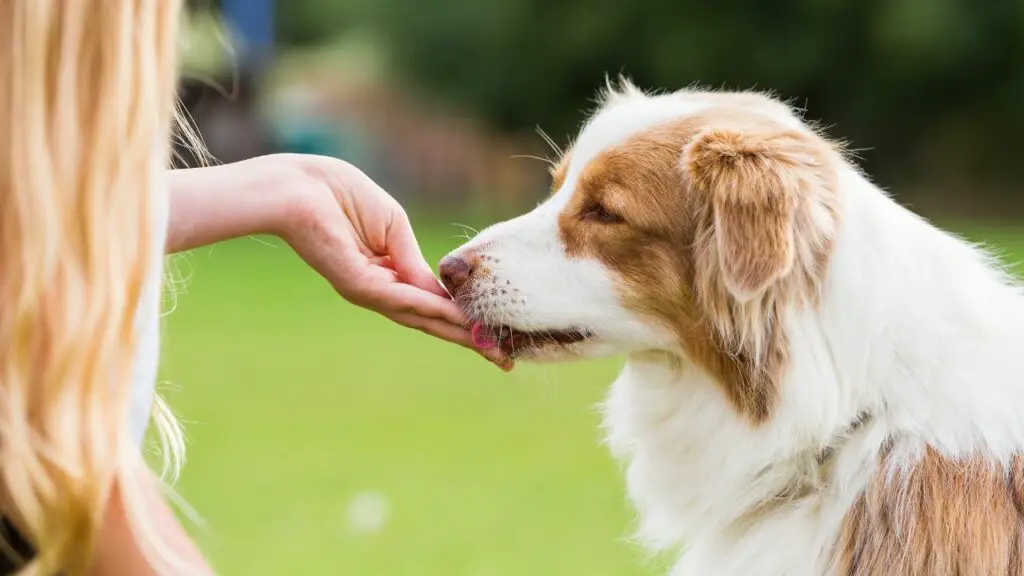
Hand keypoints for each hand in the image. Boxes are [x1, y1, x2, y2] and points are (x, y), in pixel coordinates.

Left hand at [274, 155, 512, 369]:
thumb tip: (440, 292)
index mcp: (387, 274)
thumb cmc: (341, 195)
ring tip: (489, 346)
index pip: (430, 303)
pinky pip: (401, 300)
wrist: (300, 186)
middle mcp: (378, 290)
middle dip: (467, 339)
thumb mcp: (394, 227)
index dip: (463, 318)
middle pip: (429, 321)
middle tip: (502, 361)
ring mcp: (367, 290)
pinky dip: (431, 309)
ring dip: (457, 331)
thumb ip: (415, 261)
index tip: (494, 334)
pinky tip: (456, 317)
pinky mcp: (356, 285)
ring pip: (419, 317)